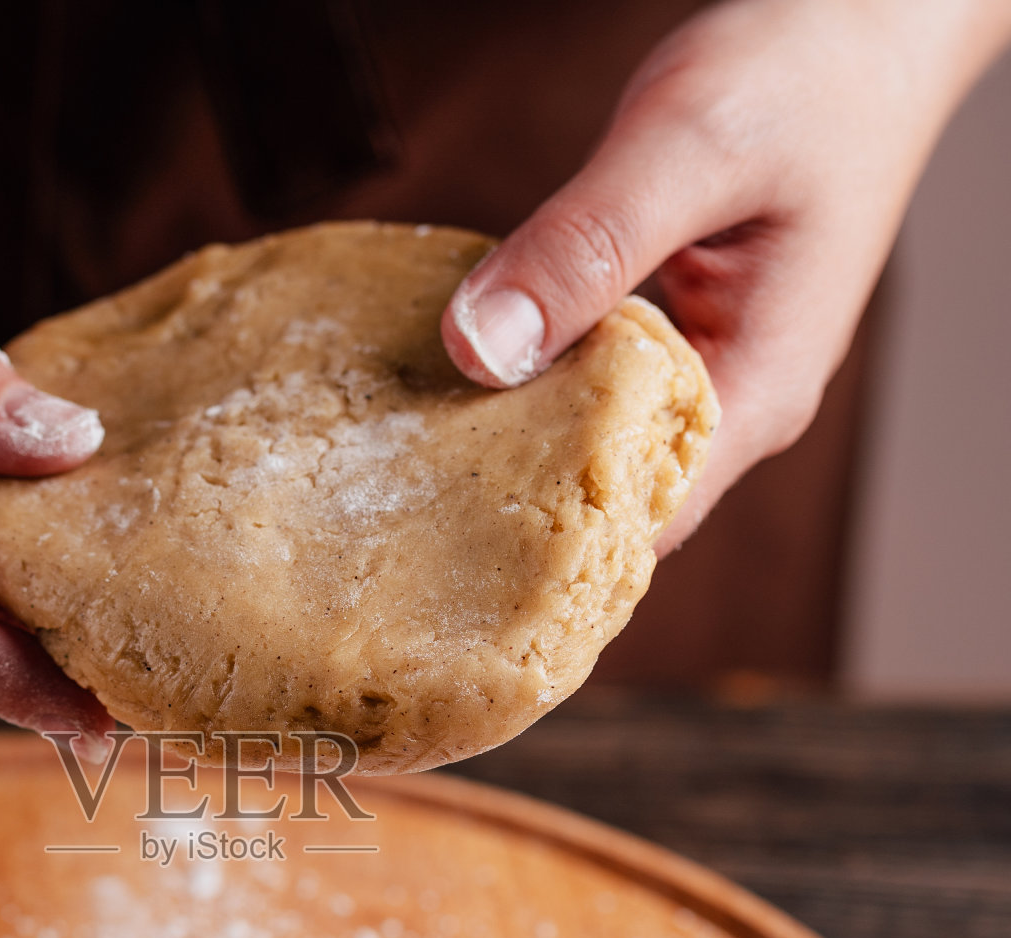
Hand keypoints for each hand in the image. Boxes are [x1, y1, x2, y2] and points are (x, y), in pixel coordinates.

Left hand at [440, 0, 1010, 553]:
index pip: (642, 524)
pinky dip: (535, 382)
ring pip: (596, 444)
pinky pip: (594, 387)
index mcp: (756, 394)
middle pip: (611, 499)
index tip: (446, 544)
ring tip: (417, 450)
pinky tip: (476, 369)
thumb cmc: (809, 77)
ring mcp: (708, 373)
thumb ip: (587, 247)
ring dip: (516, 443)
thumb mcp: (687, 149)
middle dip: (512, 504)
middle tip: (404, 501)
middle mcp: (735, 404)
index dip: (545, 549)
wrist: (869, 27)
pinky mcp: (679, 337)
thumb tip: (479, 347)